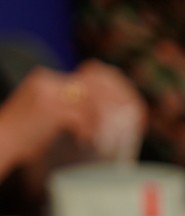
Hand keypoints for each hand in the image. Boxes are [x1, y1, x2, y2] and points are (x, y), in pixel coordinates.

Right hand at [0, 63, 142, 163]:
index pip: (90, 74)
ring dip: (103, 119)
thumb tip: (99, 114)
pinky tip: (85, 140)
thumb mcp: (47, 113)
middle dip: (115, 102)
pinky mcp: (49, 109)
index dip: (112, 88)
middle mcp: (48, 80)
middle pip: (95, 84)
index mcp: (48, 78)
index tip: (128, 103)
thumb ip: (69, 107)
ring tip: (104, 135)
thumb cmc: (24, 134)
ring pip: (91, 100)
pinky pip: (81, 116)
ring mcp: (48, 93)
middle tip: (128, 119)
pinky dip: (88, 130)